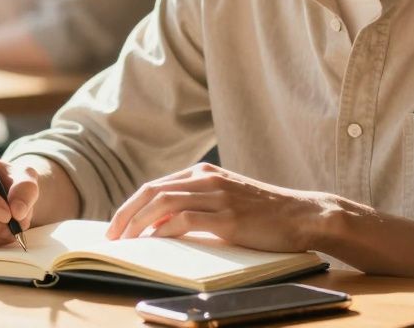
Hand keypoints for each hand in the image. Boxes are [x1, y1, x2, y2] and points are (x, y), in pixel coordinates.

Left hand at [105, 163, 355, 252]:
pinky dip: (165, 230)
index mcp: (204, 173)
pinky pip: (186, 220)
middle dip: (126, 213)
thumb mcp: (225, 201)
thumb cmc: (264, 213)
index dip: (131, 205)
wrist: (302, 214)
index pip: (156, 185)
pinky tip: (154, 242)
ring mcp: (217, 196)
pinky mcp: (228, 217)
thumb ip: (196, 206)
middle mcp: (207, 179)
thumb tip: (160, 226)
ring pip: (164, 203)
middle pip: (153, 191)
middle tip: (111, 235)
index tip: (116, 225)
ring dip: (138, 223)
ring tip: (126, 241)